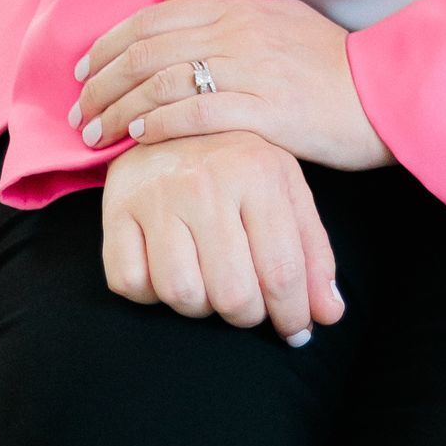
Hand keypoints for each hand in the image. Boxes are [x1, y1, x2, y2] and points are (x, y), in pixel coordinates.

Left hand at [73, 0, 390, 171]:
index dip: (109, 42)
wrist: (382, 93)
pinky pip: (198, 113)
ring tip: (97, 135)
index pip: (155, 17)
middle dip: (102, 81)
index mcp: (241, 8)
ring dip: (120, 110)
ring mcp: (252, 70)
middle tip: (78, 110)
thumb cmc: (330, 59)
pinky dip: (160, 124)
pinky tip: (140, 138)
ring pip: (164, 82)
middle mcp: (240, 33)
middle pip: (149, 49)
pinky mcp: (265, 111)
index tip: (84, 71)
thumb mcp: (282, 14)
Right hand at [102, 131, 342, 344]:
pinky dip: (150, 294)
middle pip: (232, 293)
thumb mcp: (286, 187)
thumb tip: (329, 314)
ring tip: (210, 282)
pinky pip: (132, 285)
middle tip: (250, 305)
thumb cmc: (237, 160)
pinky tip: (167, 269)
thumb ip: (312, 250)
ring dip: (199, 306)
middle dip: (247, 315)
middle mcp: (206, 183)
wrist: (170, 113)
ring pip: (181, 294)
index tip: (297, 332)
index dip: (292, 314)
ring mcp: (158, 197)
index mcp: (258, 172)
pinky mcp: (116, 213)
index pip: (282, 269)